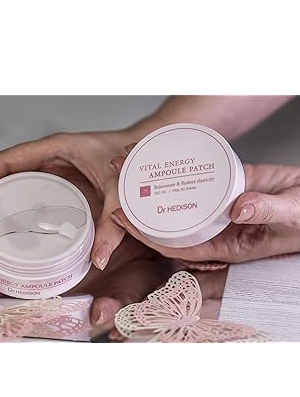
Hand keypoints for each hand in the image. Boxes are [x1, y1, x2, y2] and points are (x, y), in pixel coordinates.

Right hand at [0, 120, 161, 269]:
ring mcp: (51, 172)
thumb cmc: (133, 157)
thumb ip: (113, 224)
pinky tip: (6, 233)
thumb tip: (98, 261)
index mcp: (54, 149)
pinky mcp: (58, 185)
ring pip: (9, 187)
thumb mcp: (121, 189)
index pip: (4, 162)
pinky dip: (10, 212)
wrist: (149, 149)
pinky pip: (26, 195)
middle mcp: (47, 159)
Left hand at [111, 161, 299, 262]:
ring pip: (175, 196)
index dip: (145, 234)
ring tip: (128, 157)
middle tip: (115, 176)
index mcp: (223, 245)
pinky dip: (175, 166)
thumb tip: (239, 207)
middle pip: (166, 219)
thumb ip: (269, 211)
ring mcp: (214, 205)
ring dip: (150, 178)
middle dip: (137, 202)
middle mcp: (212, 227)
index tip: (121, 216)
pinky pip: (192, 177)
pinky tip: (158, 150)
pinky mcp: (221, 185)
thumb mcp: (293, 215)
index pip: (174, 245)